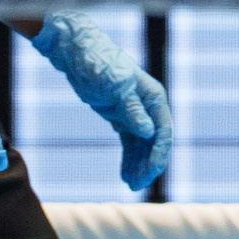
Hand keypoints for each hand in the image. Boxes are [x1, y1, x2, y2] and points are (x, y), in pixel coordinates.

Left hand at [32, 9, 171, 190]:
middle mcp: (148, 106)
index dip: (158, 155)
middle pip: (154, 142)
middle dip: (147, 165)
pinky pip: (130, 143)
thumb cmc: (96, 63)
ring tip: (130, 184)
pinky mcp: (121, 117)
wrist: (76, 52)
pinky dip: (128, 158)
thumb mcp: (113, 87)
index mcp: (153, 97)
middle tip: (135, 185)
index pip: (163, 131)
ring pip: (142, 146)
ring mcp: (135, 112)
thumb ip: (131, 109)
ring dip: (138, 165)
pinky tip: (125, 174)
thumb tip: (148, 132)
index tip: (149, 173)